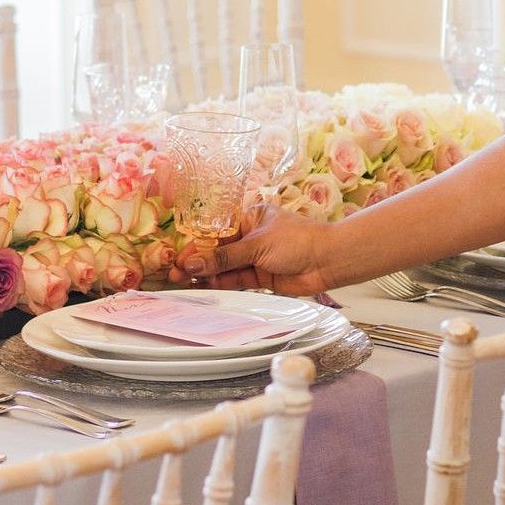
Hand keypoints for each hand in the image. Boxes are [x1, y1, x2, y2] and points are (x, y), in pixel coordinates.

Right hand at [169, 203, 334, 294]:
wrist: (327, 261)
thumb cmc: (298, 241)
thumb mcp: (257, 245)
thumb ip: (224, 257)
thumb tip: (193, 263)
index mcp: (248, 217)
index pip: (215, 231)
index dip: (196, 244)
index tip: (179, 256)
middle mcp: (249, 236)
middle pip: (217, 250)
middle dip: (197, 262)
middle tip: (176, 273)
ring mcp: (254, 257)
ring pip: (224, 267)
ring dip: (206, 275)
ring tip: (185, 282)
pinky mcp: (260, 276)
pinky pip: (235, 279)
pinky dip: (221, 284)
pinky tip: (204, 287)